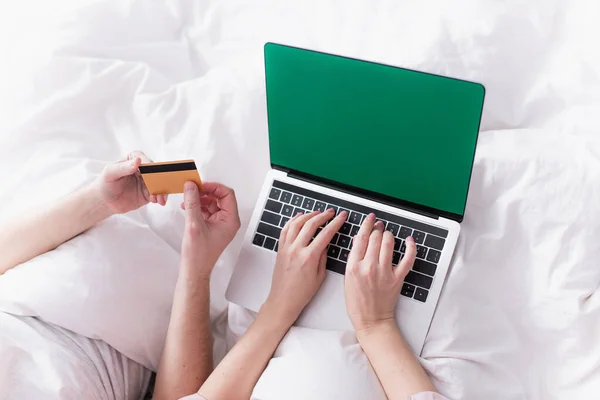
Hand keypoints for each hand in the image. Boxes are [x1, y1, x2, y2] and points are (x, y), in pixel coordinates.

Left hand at [95, 151, 167, 213]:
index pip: (145, 160)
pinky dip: (160, 197)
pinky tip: (158, 201)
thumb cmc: (105, 183)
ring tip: (160, 198)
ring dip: (162, 190)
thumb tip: (138, 160)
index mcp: (133, 160)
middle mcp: (142, 169)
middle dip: (160, 179)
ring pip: (158, 184)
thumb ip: (123, 167)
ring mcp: (146, 182)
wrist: (104, 201)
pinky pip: (157, 194)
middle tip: (161, 186)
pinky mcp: (148, 193)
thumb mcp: (110, 173)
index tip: (152, 172)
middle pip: (155, 172)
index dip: (150, 166)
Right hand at [180, 181, 240, 275]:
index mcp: (230, 220)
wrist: (194, 269)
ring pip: (213, 203)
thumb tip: (191, 186)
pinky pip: (208, 210)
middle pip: (220, 197)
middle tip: (192, 189)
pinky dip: (198, 207)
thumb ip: (193, 203)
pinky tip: (187, 207)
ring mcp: (221, 224)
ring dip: (200, 199)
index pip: (227, 194)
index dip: (214, 187)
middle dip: (206, 192)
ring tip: (187, 199)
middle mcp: (228, 221)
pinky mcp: (213, 226)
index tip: (200, 185)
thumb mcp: (194, 224)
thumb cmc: (198, 254)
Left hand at [262, 209, 347, 327]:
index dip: (335, 223)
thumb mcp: (320, 276)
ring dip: (308, 215)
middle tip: (330, 212)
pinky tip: (298, 218)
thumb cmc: (301, 293)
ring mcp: (287, 248)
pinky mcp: (280, 249)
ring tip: (316, 212)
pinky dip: (292, 221)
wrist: (283, 300)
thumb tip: (325, 243)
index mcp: (309, 257)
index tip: (341, 217)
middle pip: (311, 224)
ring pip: (296, 224)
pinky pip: (285, 230)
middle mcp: (297, 250)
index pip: (326, 234)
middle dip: (323, 215)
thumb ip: (323, 257)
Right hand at [345, 213, 416, 333]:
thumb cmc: (357, 302)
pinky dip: (410, 247)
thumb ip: (353, 259)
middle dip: (377, 230)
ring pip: (389, 243)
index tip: (370, 218)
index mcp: (354, 266)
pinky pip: (408, 258)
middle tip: (378, 227)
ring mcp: (385, 272)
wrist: (371, 320)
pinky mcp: (397, 278)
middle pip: (375, 238)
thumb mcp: (347, 278)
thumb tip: (360, 239)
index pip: (361, 238)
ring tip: (387, 235)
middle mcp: (369, 267)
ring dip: (388, 235)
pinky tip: (409, 240)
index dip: (367, 225)